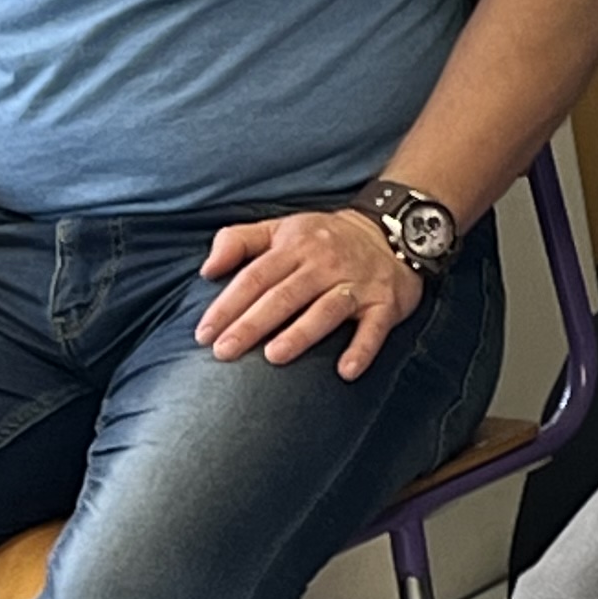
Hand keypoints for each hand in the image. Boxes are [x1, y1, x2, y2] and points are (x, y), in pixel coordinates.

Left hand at [195, 208, 426, 378]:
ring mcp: (357, 284)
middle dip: (252, 324)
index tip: (204, 333)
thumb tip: (206, 270)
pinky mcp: (385, 302)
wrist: (393, 228)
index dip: (228, 305)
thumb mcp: (280, 227)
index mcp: (295, 246)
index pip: (255, 277)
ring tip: (274, 356)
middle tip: (224, 352)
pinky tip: (346, 371)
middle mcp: (325, 264)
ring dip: (301, 333)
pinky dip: (362, 348)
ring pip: (326, 309)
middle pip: (284, 295)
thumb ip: (237, 241)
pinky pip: (375, 327)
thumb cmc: (324, 237)